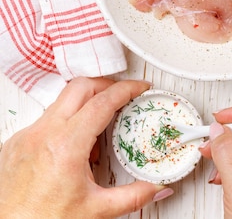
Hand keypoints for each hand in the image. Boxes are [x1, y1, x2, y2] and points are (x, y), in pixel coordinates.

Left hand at [0, 77, 173, 218]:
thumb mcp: (96, 211)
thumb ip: (132, 196)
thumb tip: (155, 189)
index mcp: (66, 145)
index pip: (102, 102)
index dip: (125, 89)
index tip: (138, 88)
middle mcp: (44, 134)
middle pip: (80, 87)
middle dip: (105, 86)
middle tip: (121, 96)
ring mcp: (27, 136)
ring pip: (61, 101)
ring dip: (83, 104)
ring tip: (98, 127)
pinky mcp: (16, 143)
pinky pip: (44, 119)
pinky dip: (63, 122)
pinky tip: (72, 146)